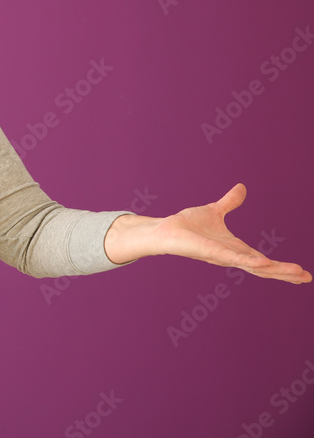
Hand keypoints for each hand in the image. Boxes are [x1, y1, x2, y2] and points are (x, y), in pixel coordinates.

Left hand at [154, 183, 310, 283]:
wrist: (165, 230)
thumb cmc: (188, 225)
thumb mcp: (214, 210)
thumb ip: (230, 202)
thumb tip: (242, 188)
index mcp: (235, 248)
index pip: (264, 260)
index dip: (282, 267)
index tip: (302, 273)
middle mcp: (231, 256)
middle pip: (263, 268)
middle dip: (284, 273)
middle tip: (306, 277)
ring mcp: (222, 256)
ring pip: (254, 267)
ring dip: (275, 270)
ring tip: (296, 273)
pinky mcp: (211, 253)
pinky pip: (233, 259)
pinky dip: (249, 262)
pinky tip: (264, 263)